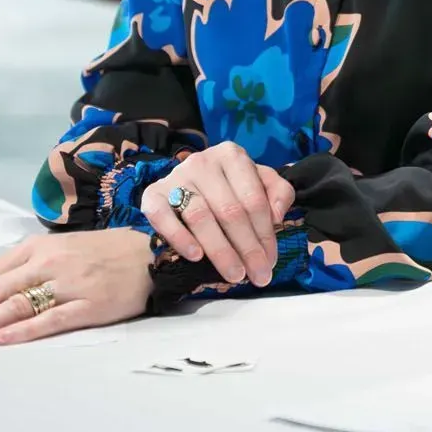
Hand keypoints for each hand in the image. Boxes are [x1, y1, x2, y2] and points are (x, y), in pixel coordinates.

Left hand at [0, 230, 151, 347]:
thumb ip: (26, 269)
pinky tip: (3, 339)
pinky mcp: (91, 304)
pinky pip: (53, 318)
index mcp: (37, 248)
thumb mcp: (59, 250)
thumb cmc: (103, 254)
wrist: (152, 253)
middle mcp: (49, 263)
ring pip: (16, 305)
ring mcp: (70, 284)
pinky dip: (26, 329)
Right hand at [140, 143, 293, 286]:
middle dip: (247, 248)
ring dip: (220, 250)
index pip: (254, 200)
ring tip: (235, 274)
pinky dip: (180, 238)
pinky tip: (196, 256)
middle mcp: (202, 162)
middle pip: (229, 211)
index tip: (271, 261)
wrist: (186, 183)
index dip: (265, 234)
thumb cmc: (230, 185)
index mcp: (232, 156)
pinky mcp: (152, 194)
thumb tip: (277, 215)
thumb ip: (279, 192)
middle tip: (258, 276)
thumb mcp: (260, 182)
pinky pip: (163, 217)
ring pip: (201, 216)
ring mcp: (175, 177)